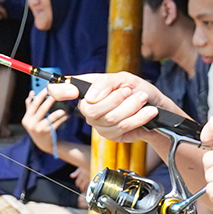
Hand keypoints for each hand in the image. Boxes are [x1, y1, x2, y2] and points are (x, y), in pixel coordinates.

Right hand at [21, 91, 70, 153]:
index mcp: (26, 119)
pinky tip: (67, 114)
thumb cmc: (38, 128)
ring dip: (58, 111)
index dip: (40, 96)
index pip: (33, 104)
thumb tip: (31, 92)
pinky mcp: (47, 132)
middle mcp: (31, 124)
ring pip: (50, 116)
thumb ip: (30, 107)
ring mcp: (38, 129)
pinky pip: (56, 122)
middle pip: (42, 108)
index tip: (46, 89)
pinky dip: (62, 118)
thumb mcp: (31, 119)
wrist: (43, 144)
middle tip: (56, 93)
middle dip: (50, 100)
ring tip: (64, 106)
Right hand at [49, 72, 181, 143]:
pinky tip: (148, 111)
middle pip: (90, 110)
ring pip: (110, 119)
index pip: (57, 89)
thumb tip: (91, 97)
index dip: (59, 91)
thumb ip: (105, 83)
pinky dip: (139, 117)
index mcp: (85, 89)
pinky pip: (122, 128)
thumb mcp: (124, 78)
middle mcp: (87, 107)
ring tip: (142, 98)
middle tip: (129, 91)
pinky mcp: (111, 135)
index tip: (73, 91)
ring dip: (131, 107)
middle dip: (115, 99)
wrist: (154, 106)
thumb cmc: (136, 89)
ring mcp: (97, 123)